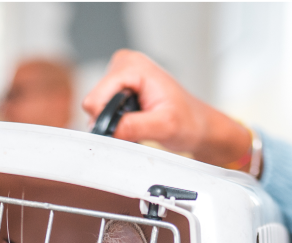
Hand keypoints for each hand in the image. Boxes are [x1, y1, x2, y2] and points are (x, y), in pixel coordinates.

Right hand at [82, 50, 251, 167]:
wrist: (197, 125)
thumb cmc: (188, 121)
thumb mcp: (164, 126)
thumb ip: (134, 127)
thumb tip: (109, 131)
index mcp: (133, 66)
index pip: (95, 98)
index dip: (105, 120)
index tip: (126, 129)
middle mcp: (125, 64)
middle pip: (94, 102)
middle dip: (111, 120)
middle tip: (137, 125)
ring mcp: (121, 74)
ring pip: (97, 107)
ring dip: (114, 121)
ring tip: (139, 123)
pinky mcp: (119, 85)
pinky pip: (103, 108)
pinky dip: (116, 120)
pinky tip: (135, 121)